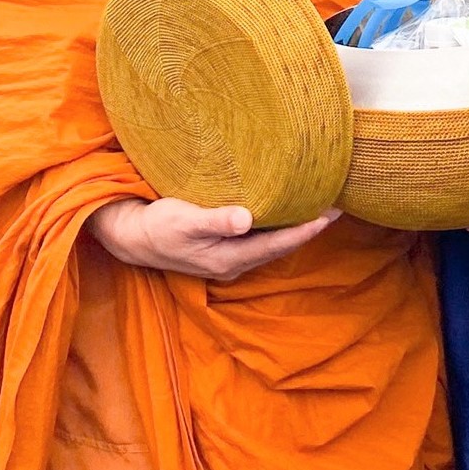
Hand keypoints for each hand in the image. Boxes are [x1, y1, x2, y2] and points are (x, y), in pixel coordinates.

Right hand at [86, 197, 339, 280]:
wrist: (131, 236)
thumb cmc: (158, 225)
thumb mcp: (184, 220)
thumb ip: (215, 220)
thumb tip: (245, 221)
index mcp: (229, 259)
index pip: (277, 245)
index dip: (305, 230)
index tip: (331, 214)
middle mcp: (233, 263)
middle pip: (280, 246)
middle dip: (308, 228)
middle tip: (337, 206)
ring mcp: (229, 259)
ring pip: (272, 244)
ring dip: (294, 228)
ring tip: (319, 207)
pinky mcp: (223, 249)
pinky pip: (260, 239)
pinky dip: (277, 226)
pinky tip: (286, 212)